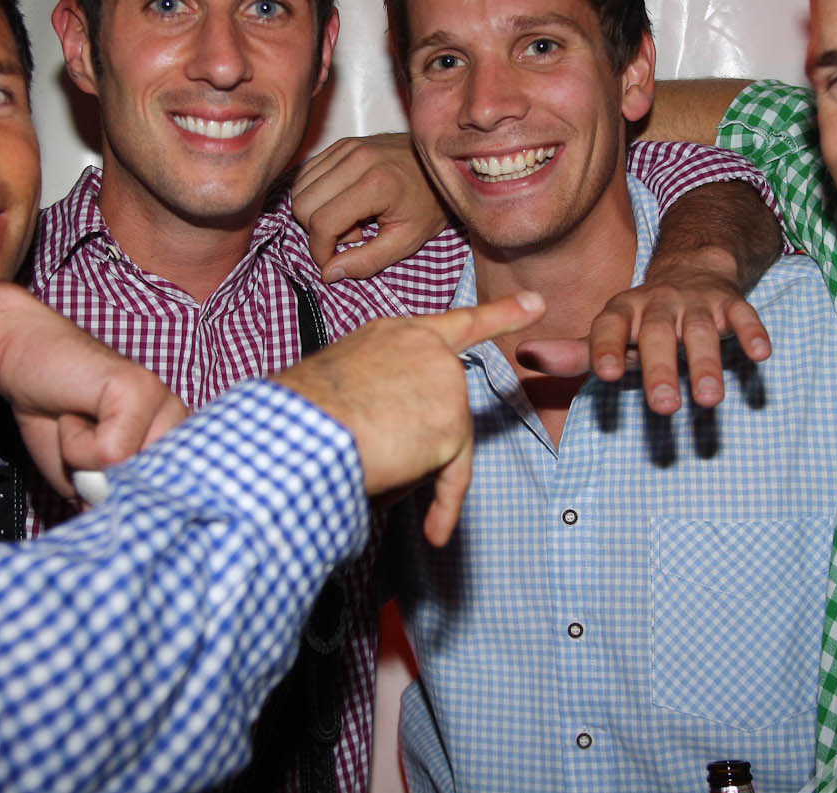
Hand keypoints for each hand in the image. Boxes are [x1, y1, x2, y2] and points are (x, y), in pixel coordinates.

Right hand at [0, 301, 188, 499]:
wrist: (25, 366)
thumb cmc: (57, 424)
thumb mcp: (85, 481)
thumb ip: (109, 505)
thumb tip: (127, 535)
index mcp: (174, 443)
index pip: (168, 500)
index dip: (128, 506)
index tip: (99, 486)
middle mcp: (179, 422)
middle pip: (148, 492)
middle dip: (104, 484)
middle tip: (86, 450)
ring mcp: (164, 403)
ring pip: (129, 470)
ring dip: (88, 462)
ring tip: (82, 428)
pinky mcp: (141, 389)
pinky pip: (110, 450)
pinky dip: (76, 443)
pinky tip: (75, 413)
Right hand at [275, 290, 544, 544]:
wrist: (302, 427)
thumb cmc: (301, 410)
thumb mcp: (343, 379)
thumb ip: (382, 394)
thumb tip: (398, 437)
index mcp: (397, 334)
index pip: (459, 324)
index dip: (502, 315)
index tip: (535, 303)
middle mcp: (429, 351)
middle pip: (444, 408)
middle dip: (413, 440)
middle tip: (368, 448)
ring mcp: (446, 386)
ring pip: (440, 446)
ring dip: (403, 467)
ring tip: (362, 460)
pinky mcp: (453, 427)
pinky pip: (451, 478)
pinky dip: (443, 508)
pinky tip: (437, 532)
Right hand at [291, 134, 448, 280]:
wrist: (443, 164)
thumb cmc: (430, 203)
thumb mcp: (407, 241)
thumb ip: (367, 261)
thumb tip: (329, 272)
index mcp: (376, 184)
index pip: (322, 222)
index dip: (320, 250)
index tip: (332, 261)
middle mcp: (357, 159)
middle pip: (302, 205)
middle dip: (318, 231)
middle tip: (352, 235)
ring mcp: (347, 147)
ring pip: (299, 189)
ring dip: (317, 213)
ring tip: (351, 218)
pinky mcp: (342, 144)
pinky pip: (307, 174)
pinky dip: (317, 196)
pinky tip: (345, 202)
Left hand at [517, 255, 768, 413]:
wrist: (691, 272)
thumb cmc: (641, 322)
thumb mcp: (608, 335)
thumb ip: (573, 352)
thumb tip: (523, 355)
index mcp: (621, 311)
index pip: (608, 328)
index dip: (606, 349)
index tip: (604, 375)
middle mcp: (656, 304)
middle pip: (655, 335)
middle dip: (660, 370)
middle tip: (664, 408)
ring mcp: (694, 303)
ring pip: (699, 331)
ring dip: (707, 362)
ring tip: (711, 399)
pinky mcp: (730, 303)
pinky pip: (742, 316)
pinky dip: (751, 333)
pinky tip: (760, 355)